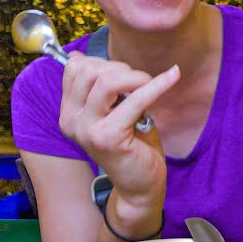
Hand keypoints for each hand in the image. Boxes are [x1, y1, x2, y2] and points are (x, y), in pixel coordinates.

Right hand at [58, 53, 179, 200]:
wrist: (140, 185)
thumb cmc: (132, 146)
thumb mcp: (112, 112)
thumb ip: (99, 89)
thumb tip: (81, 56)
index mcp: (69, 113)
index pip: (75, 69)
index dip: (103, 62)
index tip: (125, 75)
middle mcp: (72, 121)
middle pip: (90, 71)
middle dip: (121, 68)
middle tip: (141, 82)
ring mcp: (87, 130)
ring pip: (106, 81)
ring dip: (135, 77)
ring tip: (149, 86)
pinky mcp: (109, 137)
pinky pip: (135, 99)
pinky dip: (157, 85)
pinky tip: (173, 76)